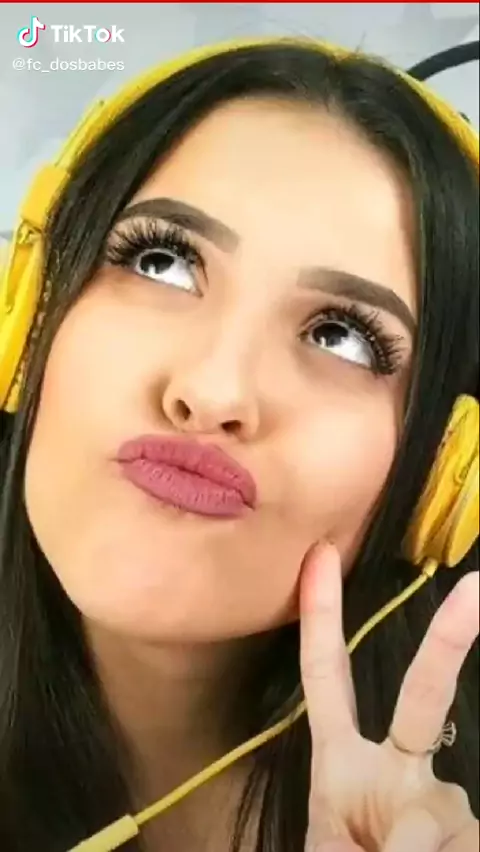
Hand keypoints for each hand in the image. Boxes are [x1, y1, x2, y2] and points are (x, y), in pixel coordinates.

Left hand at [300, 542, 478, 851]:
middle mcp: (397, 768)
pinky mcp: (472, 830)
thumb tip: (417, 835)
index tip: (318, 554)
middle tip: (475, 589)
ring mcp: (440, 802)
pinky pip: (465, 838)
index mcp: (342, 760)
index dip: (321, 615)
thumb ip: (347, 838)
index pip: (327, 674)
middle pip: (423, 694)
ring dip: (414, 849)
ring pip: (444, 814)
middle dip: (447, 642)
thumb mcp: (328, 849)